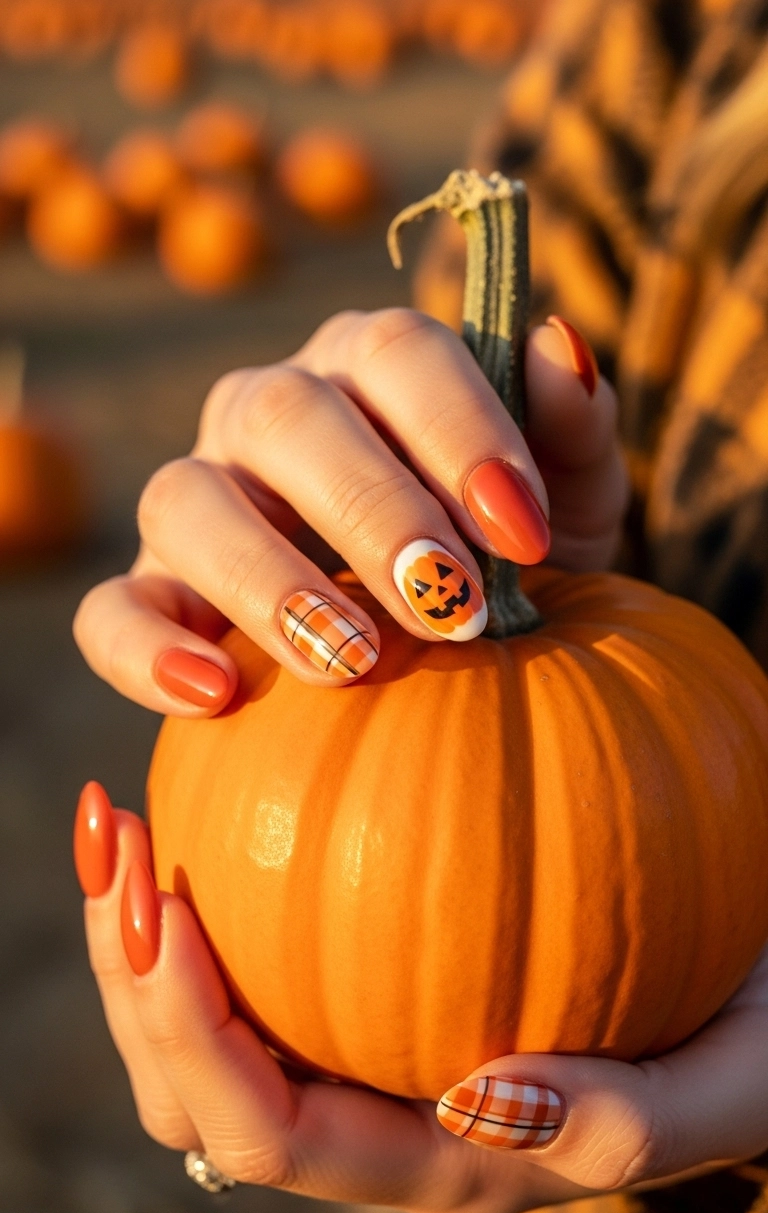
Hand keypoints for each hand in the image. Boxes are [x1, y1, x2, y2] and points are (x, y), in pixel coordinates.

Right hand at [73, 310, 627, 715]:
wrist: (449, 643)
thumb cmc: (509, 558)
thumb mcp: (565, 503)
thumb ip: (571, 431)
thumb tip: (558, 345)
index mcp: (369, 367)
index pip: (399, 352)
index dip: (461, 432)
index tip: (524, 534)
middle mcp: (269, 411)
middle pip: (287, 417)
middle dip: (372, 511)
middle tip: (449, 608)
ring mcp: (200, 497)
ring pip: (187, 500)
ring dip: (268, 579)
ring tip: (353, 661)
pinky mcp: (155, 589)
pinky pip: (111, 608)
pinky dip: (147, 649)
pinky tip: (212, 695)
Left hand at [76, 783, 767, 1212]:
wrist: (754, 979)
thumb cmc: (745, 1038)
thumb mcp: (727, 1086)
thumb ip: (628, 1124)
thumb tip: (489, 1101)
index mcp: (438, 1164)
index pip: (265, 1137)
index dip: (186, 1039)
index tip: (164, 909)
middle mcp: (380, 1114)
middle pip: (193, 1090)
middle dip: (130, 977)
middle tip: (115, 837)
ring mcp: (366, 1041)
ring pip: (206, 1018)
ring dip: (143, 926)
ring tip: (121, 812)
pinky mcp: (376, 969)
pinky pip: (262, 938)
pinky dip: (214, 871)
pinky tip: (210, 768)